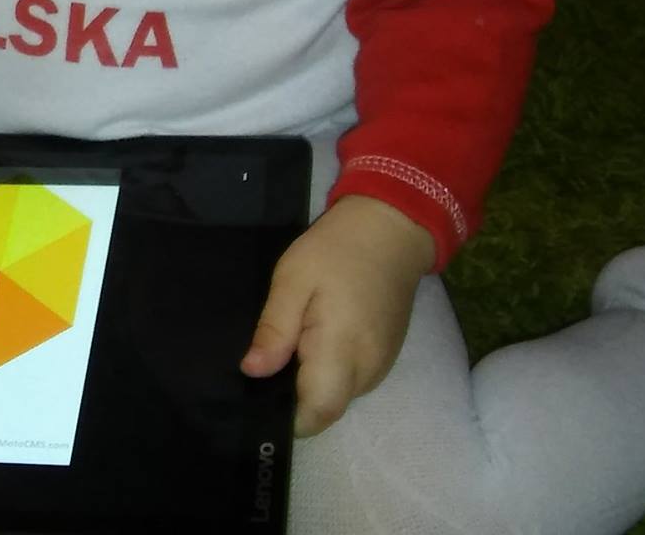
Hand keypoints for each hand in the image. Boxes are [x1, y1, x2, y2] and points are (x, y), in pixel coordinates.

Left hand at [239, 195, 433, 436]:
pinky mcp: (386, 355)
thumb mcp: (293, 279)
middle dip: (297, 397)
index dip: (287, 416)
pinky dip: (333, 370)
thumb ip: (275, 329)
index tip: (262, 393)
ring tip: (295, 341)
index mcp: (342, 351)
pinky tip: (318, 337)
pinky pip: (353, 379)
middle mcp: (367, 369)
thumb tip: (253, 371)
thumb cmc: (336, 250)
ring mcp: (381, 364)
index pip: (317, 413)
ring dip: (315, 381)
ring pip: (340, 395)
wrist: (391, 229)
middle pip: (327, 408)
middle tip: (273, 356)